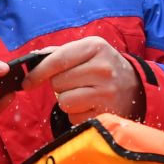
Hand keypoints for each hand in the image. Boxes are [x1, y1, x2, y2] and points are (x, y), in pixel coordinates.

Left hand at [30, 37, 144, 123]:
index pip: (57, 60)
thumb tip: (32, 58)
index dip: (37, 73)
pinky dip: (77, 114)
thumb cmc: (103, 68)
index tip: (27, 82)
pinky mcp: (105, 113)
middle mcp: (102, 67)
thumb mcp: (88, 52)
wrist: (136, 88)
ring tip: (85, 95)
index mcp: (95, 47)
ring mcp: (106, 91)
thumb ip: (60, 53)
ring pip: (64, 101)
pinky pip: (73, 117)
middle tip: (77, 84)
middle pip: (58, 82)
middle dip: (60, 86)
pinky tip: (91, 106)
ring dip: (68, 101)